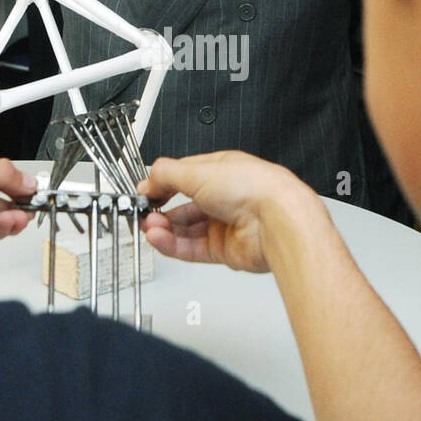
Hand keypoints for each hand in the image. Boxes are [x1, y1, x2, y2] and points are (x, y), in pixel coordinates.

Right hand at [139, 151, 311, 273]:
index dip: (162, 184)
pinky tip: (158, 239)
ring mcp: (224, 224)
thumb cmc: (253, 188)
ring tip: (149, 228)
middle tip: (143, 213)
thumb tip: (148, 180)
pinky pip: (191, 249)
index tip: (144, 191)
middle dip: (160, 210)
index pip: (183, 177)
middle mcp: (223, 197)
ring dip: (163, 229)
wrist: (276, 220)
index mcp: (221, 171)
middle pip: (182, 206)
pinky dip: (172, 245)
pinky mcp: (223, 249)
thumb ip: (167, 175)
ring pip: (185, 229)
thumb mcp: (198, 171)